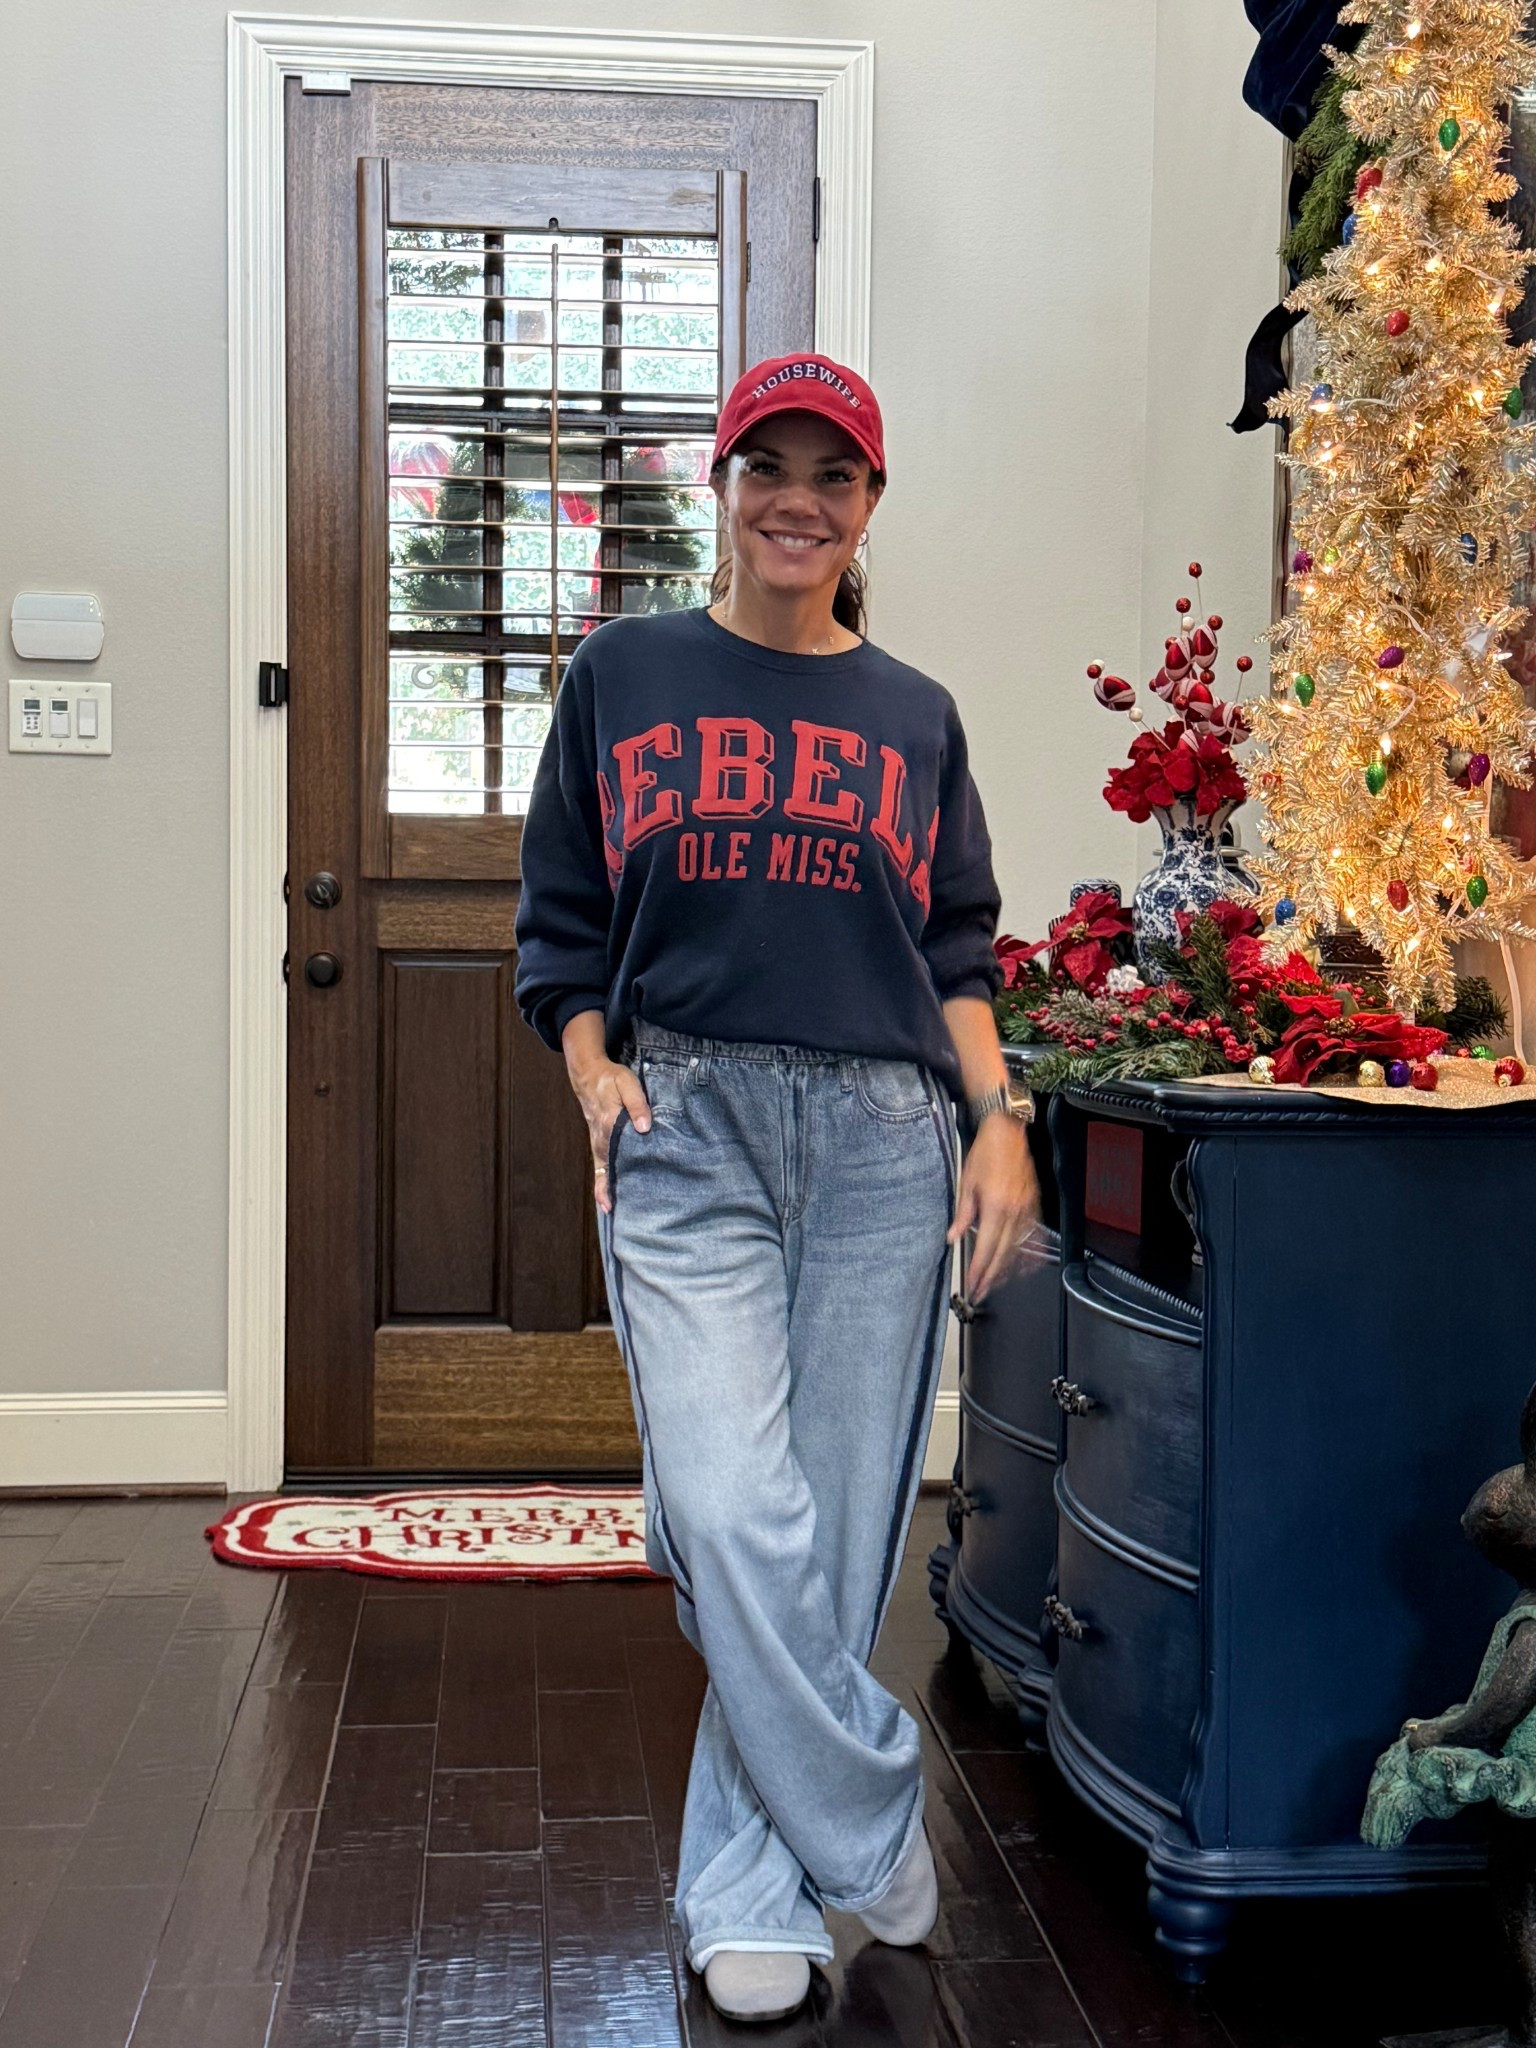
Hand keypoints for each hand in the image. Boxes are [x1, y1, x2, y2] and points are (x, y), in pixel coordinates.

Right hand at [569, 1057, 652, 1213]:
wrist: (588, 1075)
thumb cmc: (611, 1079)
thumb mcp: (627, 1083)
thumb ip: (637, 1103)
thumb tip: (644, 1127)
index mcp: (610, 1124)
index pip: (621, 1152)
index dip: (628, 1172)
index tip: (636, 1194)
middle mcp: (601, 1139)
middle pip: (611, 1169)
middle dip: (620, 1191)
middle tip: (633, 1215)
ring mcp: (598, 1144)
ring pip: (604, 1173)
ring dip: (610, 1192)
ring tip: (622, 1215)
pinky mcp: (598, 1145)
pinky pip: (599, 1170)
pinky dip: (602, 1186)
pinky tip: (608, 1203)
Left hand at [948, 1116, 1040, 1301]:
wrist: (1008, 1132)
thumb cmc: (986, 1153)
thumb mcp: (966, 1183)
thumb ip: (962, 1214)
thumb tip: (953, 1237)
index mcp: (996, 1207)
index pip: (986, 1248)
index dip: (979, 1271)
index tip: (973, 1285)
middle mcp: (1014, 1211)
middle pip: (1003, 1254)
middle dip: (991, 1277)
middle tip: (981, 1292)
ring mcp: (1027, 1209)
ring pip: (1019, 1248)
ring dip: (1007, 1269)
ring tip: (995, 1283)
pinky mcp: (1033, 1204)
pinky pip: (1032, 1234)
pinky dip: (1027, 1252)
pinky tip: (1022, 1264)